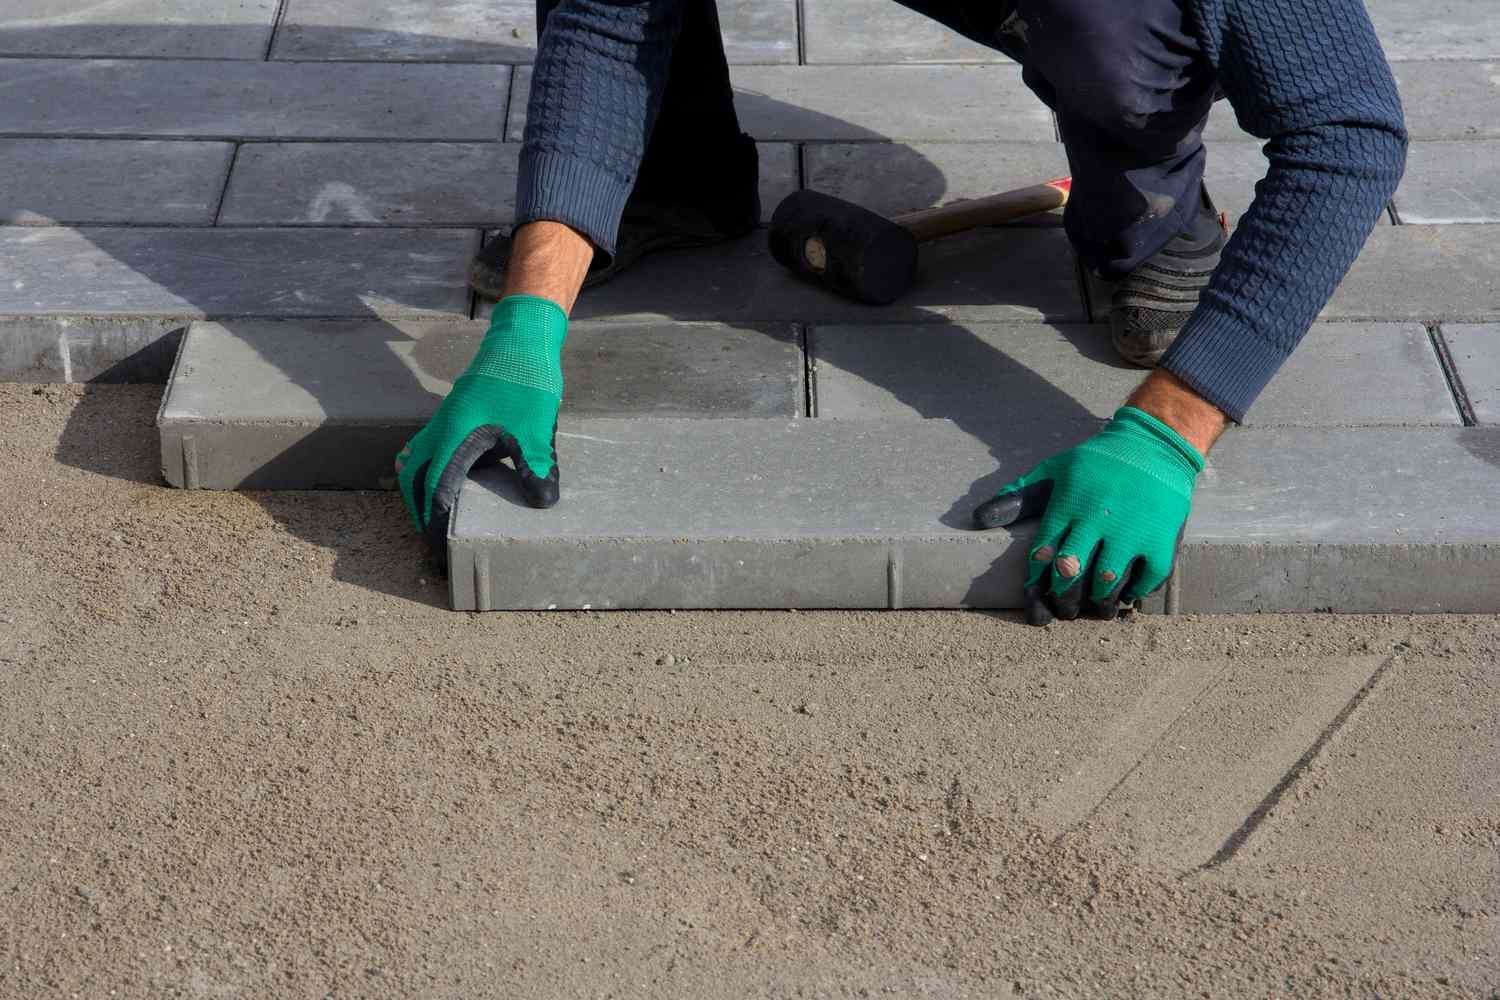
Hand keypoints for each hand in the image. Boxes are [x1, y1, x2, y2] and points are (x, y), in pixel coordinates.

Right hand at [396, 294, 567, 561]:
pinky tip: (450, 480)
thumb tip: (541, 501)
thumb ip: (537, 466)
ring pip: (418, 460)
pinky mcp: (456, 414)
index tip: (436, 548)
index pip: (434, 488)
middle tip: (432, 538)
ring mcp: (445, 419)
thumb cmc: (525, 381)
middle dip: (418, 509)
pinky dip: (431, 469)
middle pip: (413, 476)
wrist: (521, 340)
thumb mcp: (535, 428)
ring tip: (437, 515)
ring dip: (421, 489)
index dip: (433, 520)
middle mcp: (442, 429)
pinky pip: (430, 447)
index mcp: (456, 435)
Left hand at [973, 406, 1204, 624]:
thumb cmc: (1098, 462)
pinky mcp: (1162, 538)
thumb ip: (1020, 495)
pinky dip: (1135, 593)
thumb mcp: (1056, 469)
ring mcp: (1132, 530)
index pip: (1042, 554)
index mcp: (1069, 504)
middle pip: (1070, 572)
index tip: (1039, 591)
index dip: (1037, 580)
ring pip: (1107, 582)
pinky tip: (1127, 593)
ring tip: (1096, 605)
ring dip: (1098, 601)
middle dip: (1063, 598)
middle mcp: (1099, 519)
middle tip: (1065, 608)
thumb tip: (980, 518)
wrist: (1154, 445)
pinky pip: (1147, 580)